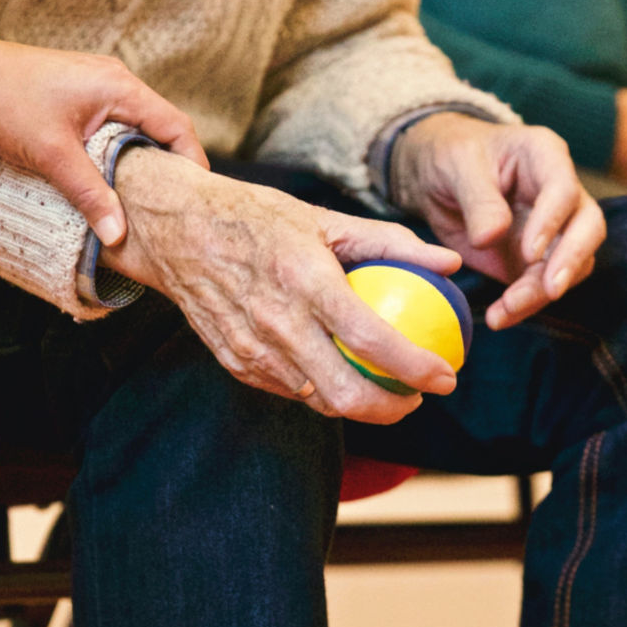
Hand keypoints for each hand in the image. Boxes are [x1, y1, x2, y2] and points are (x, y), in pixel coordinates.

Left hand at [0, 38, 208, 246]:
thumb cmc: (4, 101)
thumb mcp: (52, 155)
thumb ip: (90, 195)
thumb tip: (119, 235)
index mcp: (121, 88)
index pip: (177, 126)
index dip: (192, 163)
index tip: (196, 198)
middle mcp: (117, 80)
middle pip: (163, 126)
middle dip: (171, 165)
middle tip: (174, 205)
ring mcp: (99, 84)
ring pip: (138, 126)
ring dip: (144, 158)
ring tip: (145, 197)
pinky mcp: (81, 92)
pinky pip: (117, 123)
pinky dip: (122, 149)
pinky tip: (111, 175)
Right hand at [100, 148, 463, 424]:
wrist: (176, 230)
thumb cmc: (256, 217)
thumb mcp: (325, 218)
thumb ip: (391, 242)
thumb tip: (449, 262)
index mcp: (305, 280)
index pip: (371, 339)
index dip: (416, 367)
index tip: (445, 376)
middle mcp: (277, 322)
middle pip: (345, 394)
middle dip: (393, 409)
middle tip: (418, 396)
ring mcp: (252, 349)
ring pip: (318, 401)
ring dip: (359, 405)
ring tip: (385, 389)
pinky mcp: (235, 362)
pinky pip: (289, 390)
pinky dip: (320, 390)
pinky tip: (339, 373)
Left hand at [389, 113, 605, 330]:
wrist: (437, 177)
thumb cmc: (452, 156)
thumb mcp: (457, 167)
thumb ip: (478, 200)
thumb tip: (491, 237)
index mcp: (544, 155)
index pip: (564, 189)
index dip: (552, 221)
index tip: (529, 252)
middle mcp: (560, 192)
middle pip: (587, 228)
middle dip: (571, 261)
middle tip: (550, 290)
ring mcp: (554, 228)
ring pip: (571, 264)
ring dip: (542, 292)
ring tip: (506, 310)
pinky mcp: (537, 259)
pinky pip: (542, 286)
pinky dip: (525, 305)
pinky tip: (500, 317)